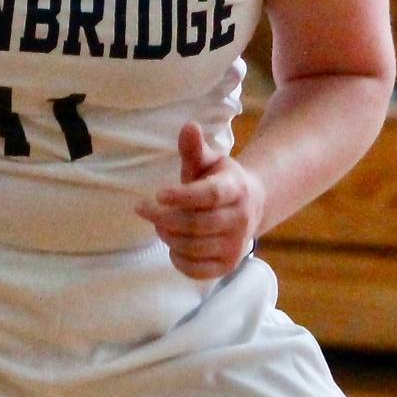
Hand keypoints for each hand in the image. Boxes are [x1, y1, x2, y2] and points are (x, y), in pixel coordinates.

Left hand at [136, 121, 264, 280]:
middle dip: (163, 217)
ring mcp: (236, 246)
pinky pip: (196, 270)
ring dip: (168, 235)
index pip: (209, 195)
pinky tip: (173, 243)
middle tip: (144, 209)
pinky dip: (177, 258)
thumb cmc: (220, 180)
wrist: (251, 206)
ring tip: (159, 224)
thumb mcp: (209, 161)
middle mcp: (241, 219)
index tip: (158, 194)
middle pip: (196, 224)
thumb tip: (188, 126)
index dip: (182, 196)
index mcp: (236, 189)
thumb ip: (194, 148)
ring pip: (193, 247)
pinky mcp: (227, 266)